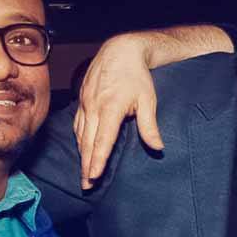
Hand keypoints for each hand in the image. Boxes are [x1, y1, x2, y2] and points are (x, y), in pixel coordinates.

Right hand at [72, 32, 165, 189]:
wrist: (119, 51)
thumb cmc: (136, 76)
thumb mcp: (148, 99)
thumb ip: (150, 125)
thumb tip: (158, 147)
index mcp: (110, 108)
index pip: (102, 140)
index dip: (97, 159)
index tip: (94, 176)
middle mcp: (93, 107)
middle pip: (88, 142)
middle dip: (86, 166)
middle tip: (87, 186)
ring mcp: (85, 103)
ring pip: (80, 135)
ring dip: (81, 155)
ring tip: (84, 174)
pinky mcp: (82, 101)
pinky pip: (78, 124)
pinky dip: (79, 140)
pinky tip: (82, 150)